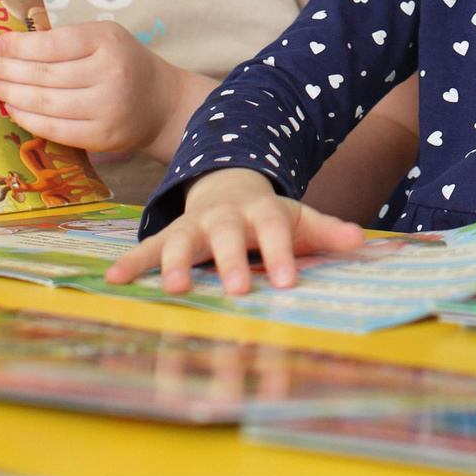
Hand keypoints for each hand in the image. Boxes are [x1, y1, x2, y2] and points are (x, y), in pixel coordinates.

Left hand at [0, 22, 189, 155]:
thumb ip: (65, 41)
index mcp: (108, 41)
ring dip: (10, 95)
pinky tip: (12, 109)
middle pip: (44, 75)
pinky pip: (54, 129)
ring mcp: (106, 108)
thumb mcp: (104, 39)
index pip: (53, 44)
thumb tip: (11, 46)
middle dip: (5, 70)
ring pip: (45, 103)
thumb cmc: (124, 64)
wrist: (161, 103)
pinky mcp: (101, 137)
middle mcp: (109, 74)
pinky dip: (27, 119)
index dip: (19, 45)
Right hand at [101, 167, 364, 295]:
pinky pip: (147, 248)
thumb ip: (327, 230)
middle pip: (227, 236)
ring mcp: (194, 225)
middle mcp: (225, 217)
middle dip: (231, 262)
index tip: (288, 282)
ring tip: (175, 288)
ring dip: (178, 263)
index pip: (274, 230)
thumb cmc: (269, 216)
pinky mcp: (169, 236)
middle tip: (236, 289)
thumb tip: (361, 240)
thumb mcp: (300, 218)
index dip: (282, 254)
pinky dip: (132, 262)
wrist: (227, 186)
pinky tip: (113, 280)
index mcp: (261, 212)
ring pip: (183, 241)